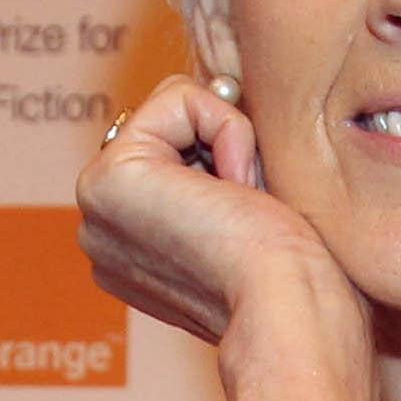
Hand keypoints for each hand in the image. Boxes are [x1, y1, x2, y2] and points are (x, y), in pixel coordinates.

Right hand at [80, 74, 374, 400]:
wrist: (296, 312)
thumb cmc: (303, 278)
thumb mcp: (256, 208)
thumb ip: (224, 163)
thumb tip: (223, 89)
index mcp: (134, 249)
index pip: (180, 151)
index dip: (237, 163)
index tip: (256, 221)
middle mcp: (104, 231)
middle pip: (172, 123)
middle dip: (229, 148)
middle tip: (254, 214)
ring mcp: (96, 208)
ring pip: (176, 108)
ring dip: (233, 143)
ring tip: (246, 208)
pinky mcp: (107, 181)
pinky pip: (180, 99)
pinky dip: (230, 130)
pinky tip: (238, 193)